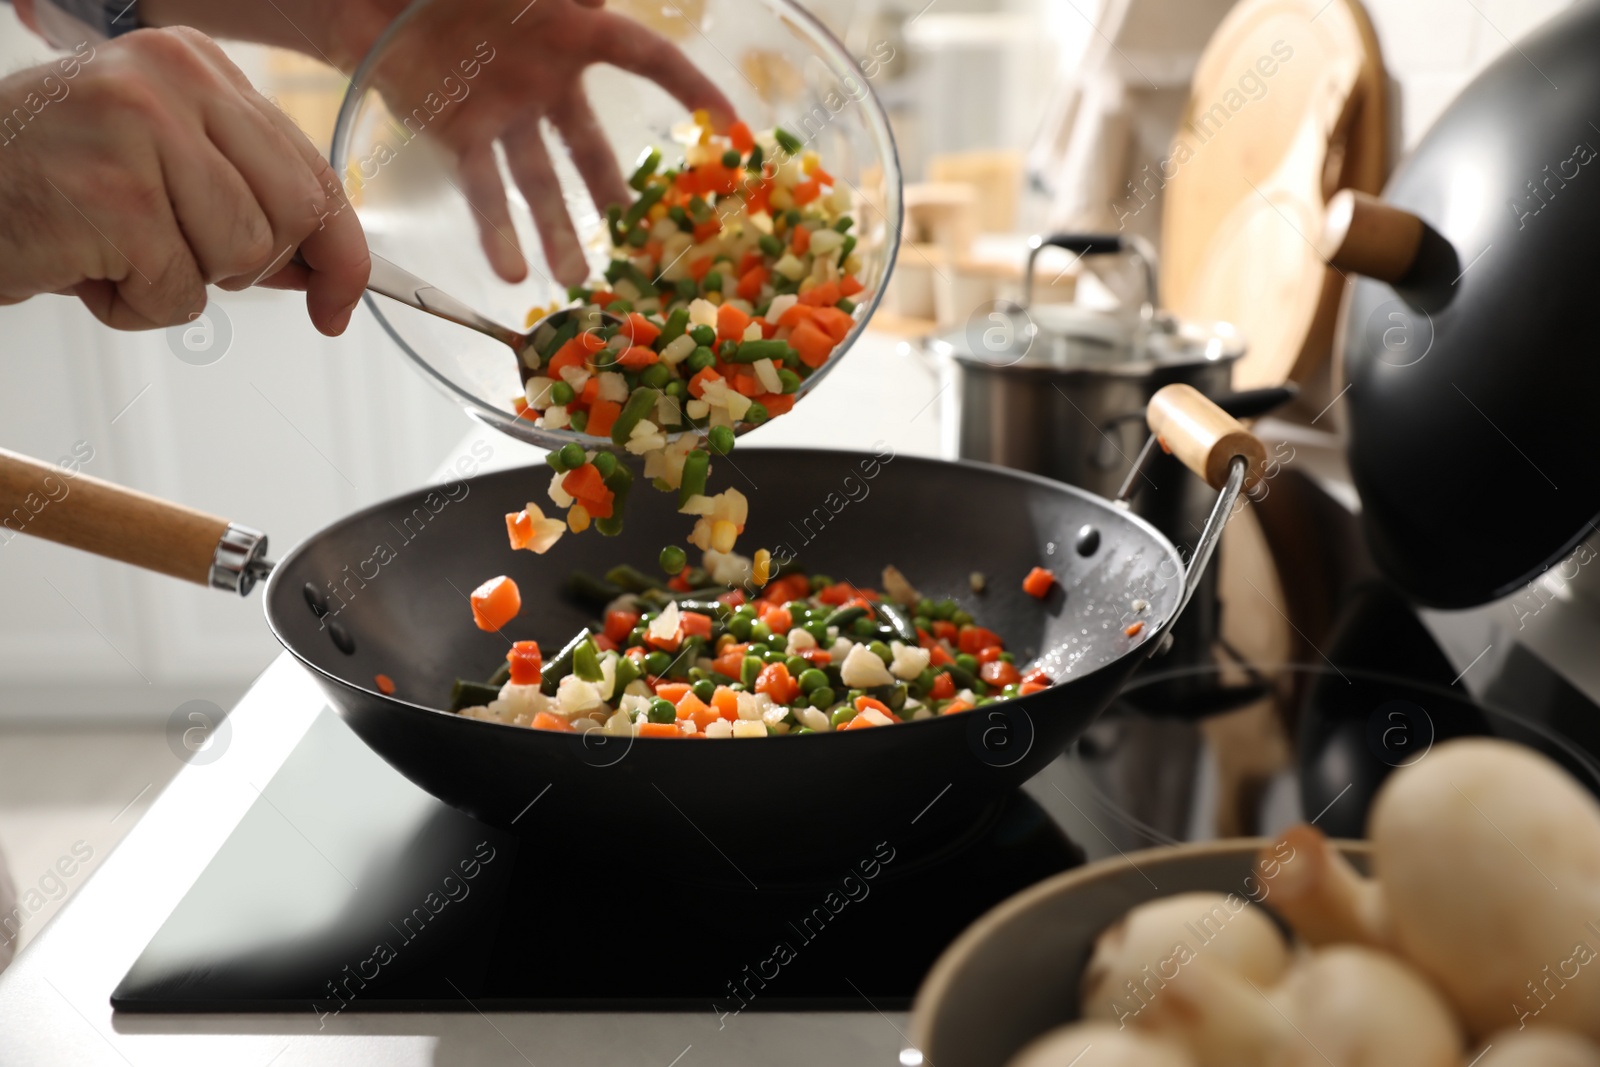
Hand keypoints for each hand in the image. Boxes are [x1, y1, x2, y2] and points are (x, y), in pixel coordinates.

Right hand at [0, 27, 368, 333]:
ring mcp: (140, 130)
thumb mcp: (162, 172)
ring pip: (241, 256)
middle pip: (292, 215)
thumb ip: (247, 204)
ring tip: (117, 251)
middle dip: (248, 263)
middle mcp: (172, 81)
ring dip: (180, 283)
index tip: (341, 296)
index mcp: (195, 67)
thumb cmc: (52, 186)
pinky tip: (88, 268)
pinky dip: (135, 306)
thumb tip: (330, 271)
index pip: (312, 168)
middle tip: (174, 254)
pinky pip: (178, 293)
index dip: (339, 248)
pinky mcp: (113, 194)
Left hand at [356, 0, 735, 286]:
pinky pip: (484, 189)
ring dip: (559, 232)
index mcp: (570, 31)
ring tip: (577, 280)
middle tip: (647, 239)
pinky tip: (513, 272)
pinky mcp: (460, 134)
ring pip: (541, 182)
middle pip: (591, 145)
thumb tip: (606, 2)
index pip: (646, 58)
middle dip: (615, 193)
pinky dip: (497, 231)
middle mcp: (544, 79)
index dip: (689, 87)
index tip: (729, 126)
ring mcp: (504, 111)